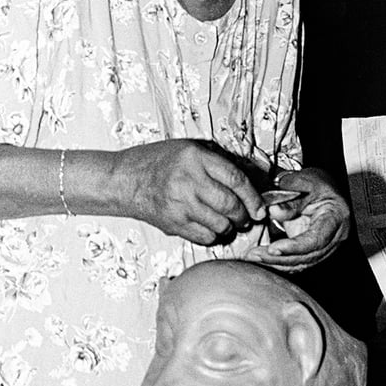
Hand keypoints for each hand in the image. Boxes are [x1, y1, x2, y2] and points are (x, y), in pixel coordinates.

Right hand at [114, 140, 266, 245]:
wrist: (125, 180)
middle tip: (246, 216)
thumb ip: (217, 162)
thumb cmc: (158, 162)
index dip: (253, 197)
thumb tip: (249, 183)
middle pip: (230, 205)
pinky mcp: (174, 224)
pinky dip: (214, 235)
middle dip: (243, 215)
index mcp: (195, 158)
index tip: (260, 207)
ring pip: (220, 224)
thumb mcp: (188, 149)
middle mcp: (189, 181)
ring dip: (230, 227)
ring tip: (228, 221)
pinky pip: (205, 237)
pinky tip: (210, 226)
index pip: (236, 180)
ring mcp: (180, 205)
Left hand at [243, 166, 349, 269]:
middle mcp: (334, 237)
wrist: (321, 188)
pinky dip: (279, 263)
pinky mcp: (312, 251)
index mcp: (336, 217)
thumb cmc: (315, 184)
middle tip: (255, 254)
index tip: (273, 248)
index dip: (295, 247)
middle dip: (279, 258)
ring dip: (276, 263)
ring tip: (254, 256)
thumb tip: (274, 210)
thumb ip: (289, 198)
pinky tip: (262, 258)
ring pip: (301, 263)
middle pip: (307, 256)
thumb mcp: (303, 182)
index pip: (317, 239)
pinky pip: (297, 262)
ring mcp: (325, 246)